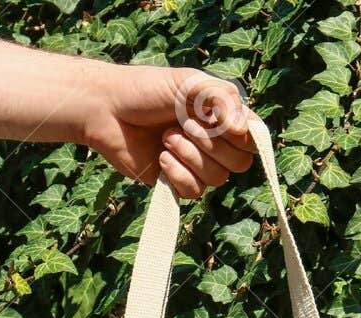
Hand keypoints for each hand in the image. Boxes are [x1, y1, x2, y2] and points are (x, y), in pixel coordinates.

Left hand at [82, 63, 256, 198]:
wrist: (106, 110)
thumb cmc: (147, 90)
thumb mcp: (190, 82)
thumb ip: (223, 98)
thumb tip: (242, 129)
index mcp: (222, 118)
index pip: (253, 140)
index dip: (243, 138)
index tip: (224, 125)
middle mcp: (213, 143)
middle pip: (239, 164)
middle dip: (211, 145)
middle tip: (183, 124)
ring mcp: (195, 164)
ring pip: (217, 179)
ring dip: (190, 156)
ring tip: (165, 137)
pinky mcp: (175, 182)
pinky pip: (193, 191)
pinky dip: (177, 173)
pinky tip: (160, 157)